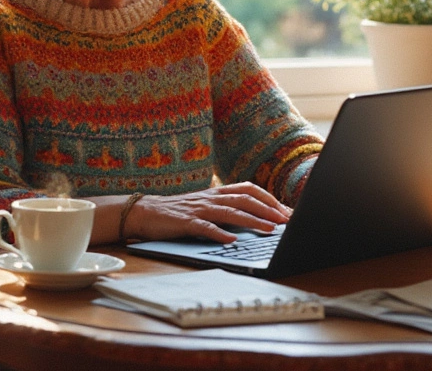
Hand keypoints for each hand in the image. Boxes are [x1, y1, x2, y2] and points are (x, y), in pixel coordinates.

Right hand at [122, 182, 291, 243]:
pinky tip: (232, 241)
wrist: (145, 212)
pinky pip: (204, 227)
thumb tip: (253, 218)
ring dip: (252, 221)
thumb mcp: (205, 206)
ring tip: (269, 230)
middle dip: (268, 209)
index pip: (249, 190)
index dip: (269, 199)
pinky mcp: (185, 223)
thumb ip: (226, 209)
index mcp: (217, 193)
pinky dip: (219, 233)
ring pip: (230, 212)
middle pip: (245, 199)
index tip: (286, 211)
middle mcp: (211, 198)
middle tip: (286, 221)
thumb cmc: (178, 212)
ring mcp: (198, 209)